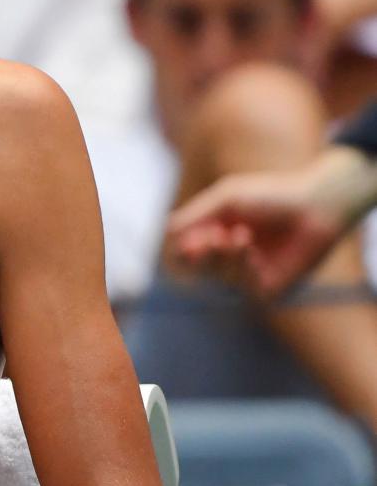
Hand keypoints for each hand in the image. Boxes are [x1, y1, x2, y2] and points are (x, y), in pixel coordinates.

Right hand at [165, 146, 372, 298]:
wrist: (318, 205)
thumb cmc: (273, 195)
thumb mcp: (227, 198)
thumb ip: (195, 215)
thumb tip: (167, 232)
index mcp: (218, 234)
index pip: (188, 253)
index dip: (185, 251)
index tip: (191, 240)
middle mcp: (232, 256)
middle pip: (200, 270)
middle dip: (203, 255)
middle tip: (214, 238)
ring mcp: (251, 273)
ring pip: (221, 279)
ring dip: (225, 258)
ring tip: (241, 236)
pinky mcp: (272, 288)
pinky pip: (245, 290)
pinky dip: (243, 270)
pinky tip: (252, 253)